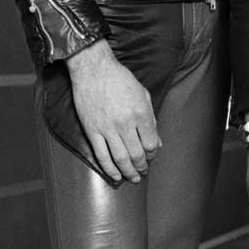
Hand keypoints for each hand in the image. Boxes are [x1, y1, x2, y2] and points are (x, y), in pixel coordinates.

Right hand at [66, 40, 157, 182]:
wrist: (94, 70)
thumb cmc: (121, 80)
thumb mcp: (144, 95)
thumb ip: (151, 119)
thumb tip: (157, 142)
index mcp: (141, 113)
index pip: (151, 143)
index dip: (153, 153)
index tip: (152, 155)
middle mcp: (125, 123)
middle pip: (137, 154)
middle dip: (142, 166)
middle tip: (144, 171)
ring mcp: (107, 128)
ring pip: (120, 158)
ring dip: (128, 171)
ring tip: (134, 178)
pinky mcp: (91, 131)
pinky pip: (101, 155)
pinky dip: (109, 168)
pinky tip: (115, 175)